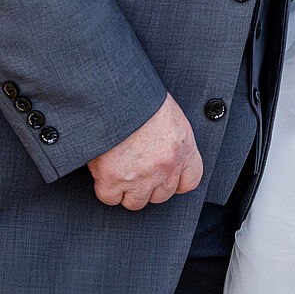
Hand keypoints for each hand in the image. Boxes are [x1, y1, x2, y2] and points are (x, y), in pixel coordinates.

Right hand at [87, 94, 201, 209]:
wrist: (115, 91)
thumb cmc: (141, 97)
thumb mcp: (169, 117)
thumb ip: (172, 142)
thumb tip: (163, 157)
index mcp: (183, 149)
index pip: (189, 182)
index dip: (175, 182)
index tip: (164, 177)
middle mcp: (166, 167)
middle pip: (161, 196)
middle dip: (148, 186)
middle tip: (136, 168)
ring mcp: (140, 176)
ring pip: (136, 202)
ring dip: (127, 190)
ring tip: (120, 169)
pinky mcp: (113, 178)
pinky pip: (110, 198)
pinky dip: (105, 188)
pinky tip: (104, 171)